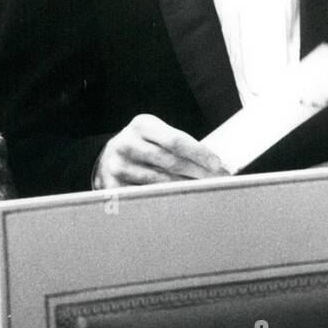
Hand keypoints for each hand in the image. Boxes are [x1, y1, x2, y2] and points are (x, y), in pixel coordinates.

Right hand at [94, 114, 226, 189]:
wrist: (108, 156)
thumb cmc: (143, 145)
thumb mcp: (156, 134)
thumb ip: (180, 145)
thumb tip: (215, 164)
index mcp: (142, 125)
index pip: (176, 140)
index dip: (198, 153)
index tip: (217, 164)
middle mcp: (127, 143)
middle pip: (170, 162)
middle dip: (198, 173)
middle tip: (219, 182)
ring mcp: (118, 166)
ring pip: (160, 182)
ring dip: (187, 188)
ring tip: (206, 192)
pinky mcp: (112, 186)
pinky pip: (146, 196)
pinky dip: (166, 199)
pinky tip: (181, 202)